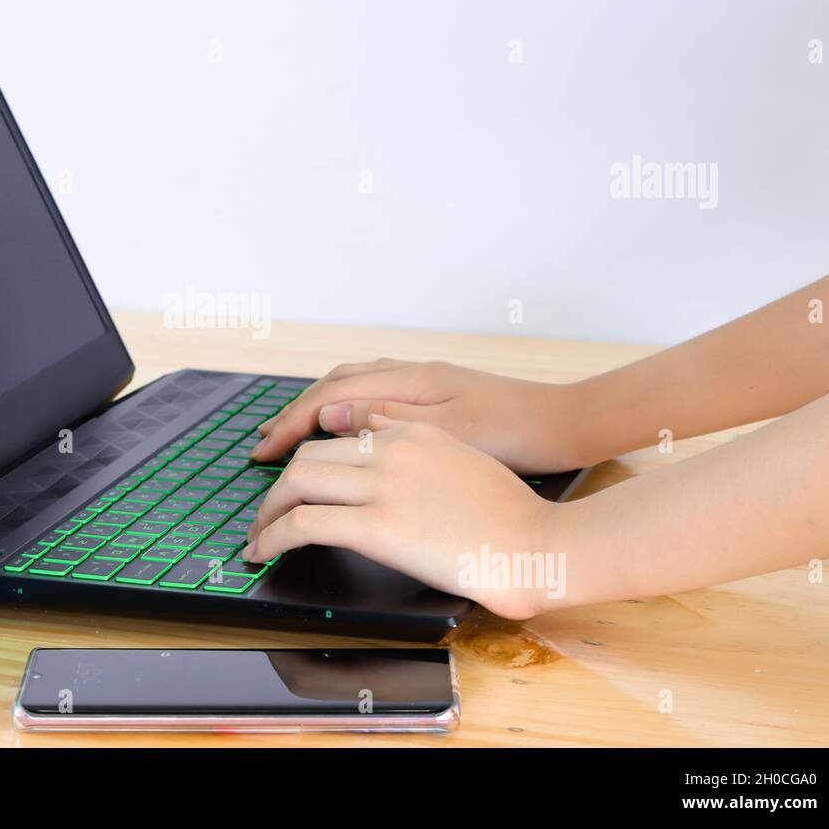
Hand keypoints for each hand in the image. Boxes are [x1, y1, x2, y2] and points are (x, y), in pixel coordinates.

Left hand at [244, 415, 560, 619]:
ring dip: (268, 511)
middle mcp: (391, 449)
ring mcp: (383, 485)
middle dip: (278, 486)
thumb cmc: (510, 514)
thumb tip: (374, 429)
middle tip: (266, 513)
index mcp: (412, 431)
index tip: (290, 483)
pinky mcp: (378, 526)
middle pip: (308, 454)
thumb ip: (413, 437)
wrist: (540, 545)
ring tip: (259, 536)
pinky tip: (264, 552)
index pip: (336, 434)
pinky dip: (273, 536)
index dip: (303, 459)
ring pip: (296, 482)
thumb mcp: (462, 454)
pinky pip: (304, 523)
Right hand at [253, 358, 589, 474]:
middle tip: (262, 445)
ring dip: (314, 408)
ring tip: (291, 434)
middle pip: (332, 385)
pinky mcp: (436, 394)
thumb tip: (329, 416)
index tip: (261, 455)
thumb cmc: (515, 436)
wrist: (566, 425)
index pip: (328, 398)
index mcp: (409, 381)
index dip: (289, 427)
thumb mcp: (447, 436)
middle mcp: (410, 373)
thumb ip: (385, 423)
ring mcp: (423, 380)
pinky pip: (371, 392)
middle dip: (292, 415)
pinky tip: (344, 428)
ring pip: (351, 385)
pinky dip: (343, 407)